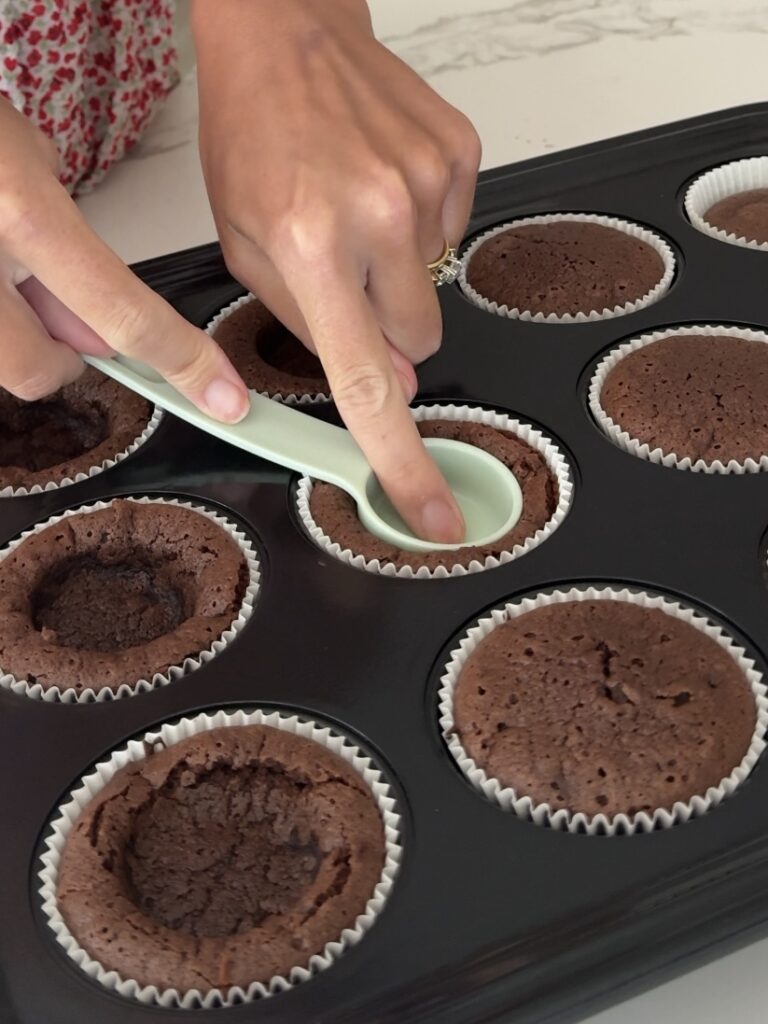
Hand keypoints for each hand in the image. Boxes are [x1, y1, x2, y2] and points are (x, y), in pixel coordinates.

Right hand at [0, 101, 248, 421]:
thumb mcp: (22, 155)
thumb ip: (68, 243)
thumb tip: (93, 328)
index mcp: (14, 209)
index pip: (119, 312)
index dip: (179, 361)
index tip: (219, 394)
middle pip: (35, 371)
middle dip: (60, 356)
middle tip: (59, 316)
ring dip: (10, 333)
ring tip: (1, 267)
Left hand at [191, 0, 481, 542]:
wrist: (287, 35)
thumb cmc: (255, 136)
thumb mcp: (247, 247)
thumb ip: (310, 329)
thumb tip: (389, 380)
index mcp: (312, 247)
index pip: (368, 385)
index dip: (402, 463)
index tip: (431, 512)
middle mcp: (380, 218)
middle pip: (420, 342)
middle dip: (385, 329)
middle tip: (345, 276)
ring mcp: (430, 185)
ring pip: (436, 290)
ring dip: (398, 274)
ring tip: (356, 216)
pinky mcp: (462, 159)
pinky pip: (453, 237)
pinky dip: (420, 229)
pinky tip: (381, 187)